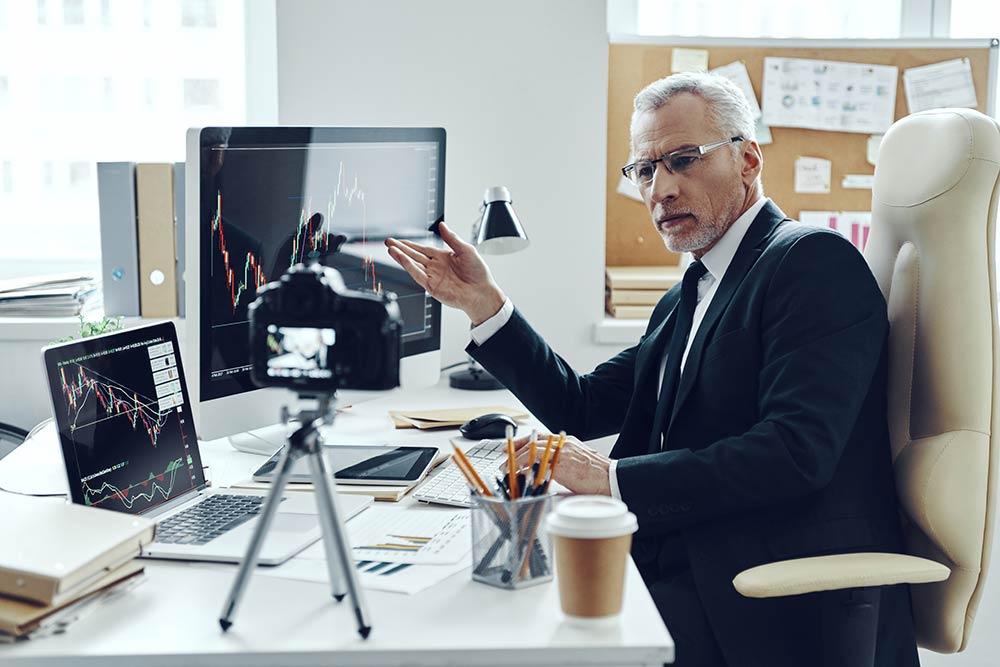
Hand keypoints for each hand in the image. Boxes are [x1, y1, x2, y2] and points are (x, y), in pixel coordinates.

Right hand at [385, 222, 506, 324]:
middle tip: (388, 241)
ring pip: (413, 264)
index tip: (399, 240)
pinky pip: (417, 274)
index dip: (410, 244)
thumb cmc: (478, 273)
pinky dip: (408, 266)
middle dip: (401, 248)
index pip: (422, 249)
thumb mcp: (466, 250)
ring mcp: (433, 277)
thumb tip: (442, 225)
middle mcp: (436, 267)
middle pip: (414, 256)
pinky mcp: (432, 286)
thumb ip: (452, 238)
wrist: (481, 292)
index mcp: (443, 257)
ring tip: (390, 248)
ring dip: (401, 256)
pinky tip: (401, 258)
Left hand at [510, 433, 611, 495]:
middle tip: (505, 457)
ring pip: (532, 449)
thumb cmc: (600, 479)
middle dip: (517, 449)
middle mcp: (565, 444)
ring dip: (516, 459)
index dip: (526, 442)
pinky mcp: (560, 462)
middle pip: (534, 441)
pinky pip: (535, 460)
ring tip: (507, 469)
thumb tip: (547, 477)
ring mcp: (563, 451)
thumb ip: (564, 467)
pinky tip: (516, 474)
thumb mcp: (579, 468)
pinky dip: (522, 466)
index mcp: (570, 443)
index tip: (514, 446)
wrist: (613, 481)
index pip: (543, 438)